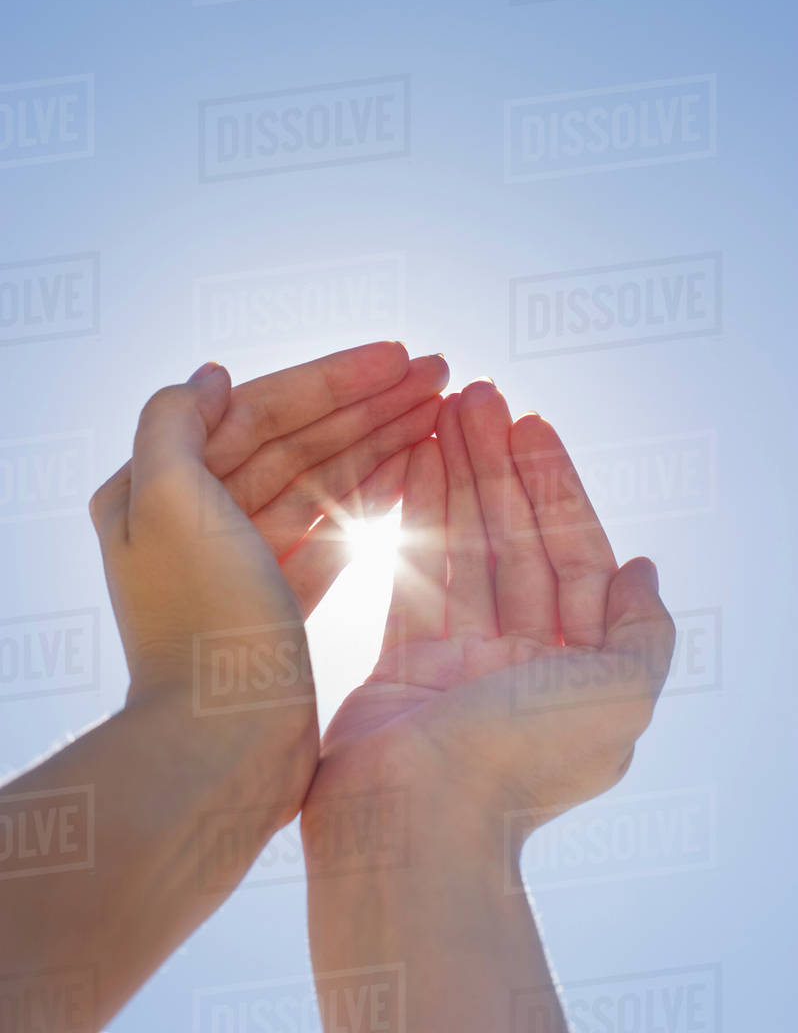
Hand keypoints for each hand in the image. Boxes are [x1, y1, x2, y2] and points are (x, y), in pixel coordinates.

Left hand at [90, 342, 446, 817]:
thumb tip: (214, 375)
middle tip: (440, 373)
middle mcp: (194, 519)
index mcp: (158, 488)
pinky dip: (372, 497)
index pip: (257, 411)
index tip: (399, 356)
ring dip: (379, 441)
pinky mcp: (278, 600)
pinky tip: (416, 468)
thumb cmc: (202, 623)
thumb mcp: (168, 503)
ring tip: (442, 411)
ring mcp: (240, 560)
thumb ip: (177, 423)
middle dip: (367, 403)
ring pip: (318, 481)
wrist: (221, 747)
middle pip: (293, 440)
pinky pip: (330, 530)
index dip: (332, 379)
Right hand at [303, 379, 674, 846]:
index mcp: (579, 665)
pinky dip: (415, 519)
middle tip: (477, 395)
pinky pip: (413, 574)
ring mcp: (461, 660)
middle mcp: (524, 660)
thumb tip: (643, 566)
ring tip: (442, 412)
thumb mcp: (623, 693)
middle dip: (499, 467)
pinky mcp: (403, 663)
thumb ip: (643, 627)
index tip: (530, 423)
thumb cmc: (521, 760)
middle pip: (516, 540)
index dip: (555, 485)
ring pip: (463, 548)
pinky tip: (413, 465)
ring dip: (457, 478)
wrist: (413, 827)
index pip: (573, 553)